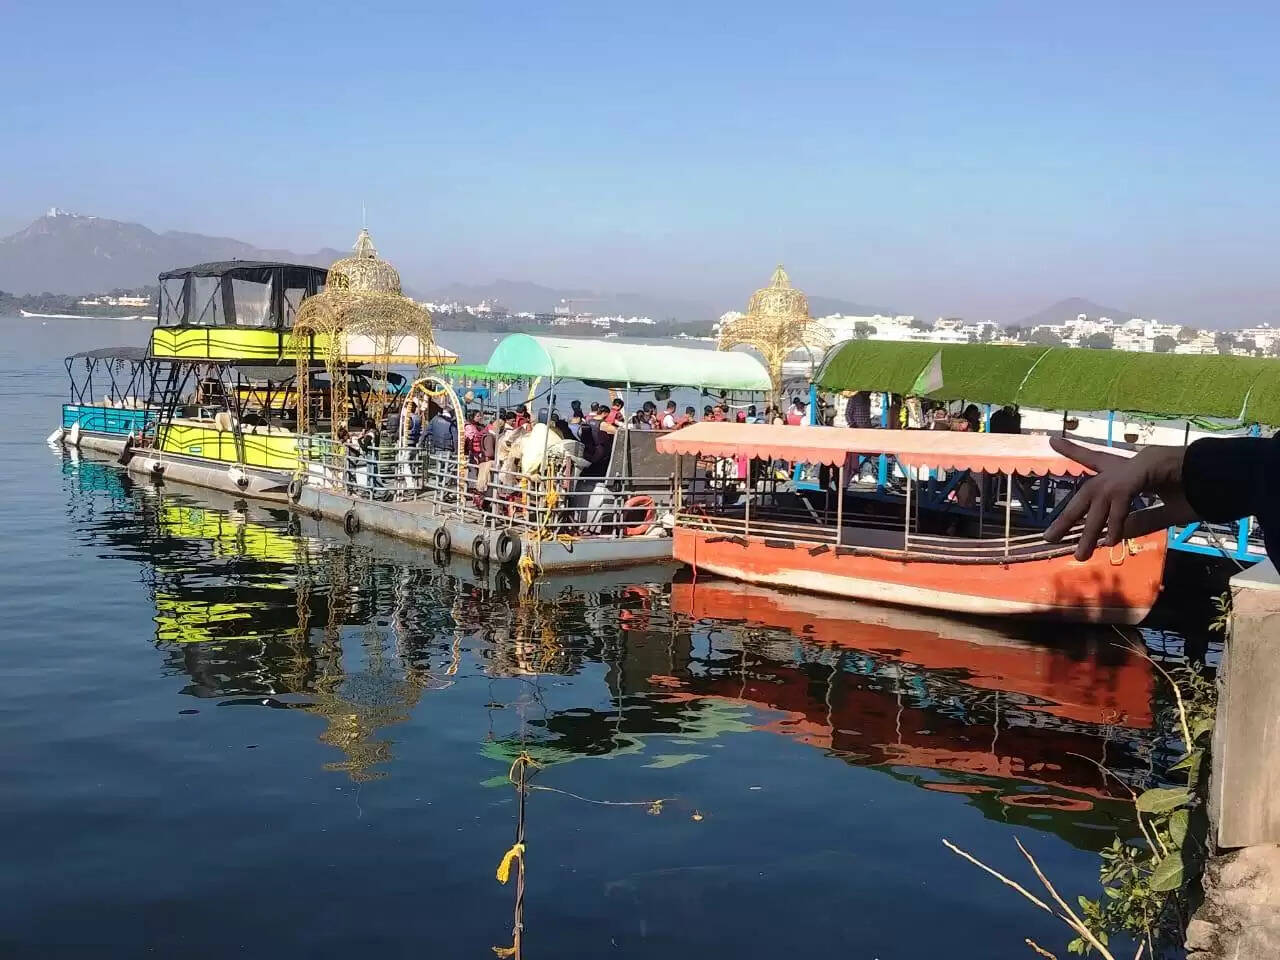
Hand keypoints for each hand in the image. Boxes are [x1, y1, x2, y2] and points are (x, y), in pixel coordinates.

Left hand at [1044, 437, 1198, 560]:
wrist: (1228, 476)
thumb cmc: (1204, 490)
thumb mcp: (1168, 512)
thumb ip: (1142, 521)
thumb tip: (1115, 534)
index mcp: (1136, 470)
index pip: (1099, 460)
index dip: (1076, 452)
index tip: (1053, 440)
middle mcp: (1131, 463)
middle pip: (1090, 487)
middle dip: (1069, 512)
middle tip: (1049, 536)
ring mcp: (1137, 463)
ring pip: (1100, 497)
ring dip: (1088, 527)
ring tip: (1079, 554)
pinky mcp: (1145, 467)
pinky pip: (1121, 497)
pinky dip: (1115, 519)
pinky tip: (1112, 539)